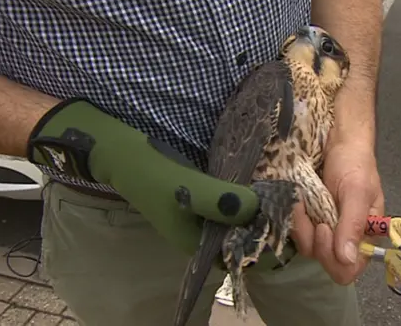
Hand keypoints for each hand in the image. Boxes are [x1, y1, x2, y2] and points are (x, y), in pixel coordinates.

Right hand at [27, 99, 261, 255]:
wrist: (115, 148)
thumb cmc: (147, 170)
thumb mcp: (186, 188)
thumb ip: (222, 201)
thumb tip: (258, 207)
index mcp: (193, 241)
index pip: (237, 253)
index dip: (262, 239)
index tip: (284, 217)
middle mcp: (197, 231)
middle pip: (238, 233)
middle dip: (261, 219)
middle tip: (286, 197)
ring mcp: (196, 212)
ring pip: (233, 215)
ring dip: (252, 204)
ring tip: (276, 185)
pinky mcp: (196, 195)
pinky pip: (225, 199)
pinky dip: (239, 192)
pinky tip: (255, 176)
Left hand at [292, 141, 384, 283]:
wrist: (339, 143)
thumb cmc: (354, 164)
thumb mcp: (356, 192)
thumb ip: (353, 225)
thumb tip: (348, 259)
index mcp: (366, 237)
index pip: (348, 270)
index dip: (333, 257)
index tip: (325, 228)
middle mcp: (346, 240)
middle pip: (325, 262)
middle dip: (314, 238)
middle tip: (310, 211)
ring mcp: (327, 232)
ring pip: (308, 248)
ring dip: (301, 226)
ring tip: (301, 202)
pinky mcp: (311, 222)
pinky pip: (298, 233)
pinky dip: (295, 219)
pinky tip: (297, 202)